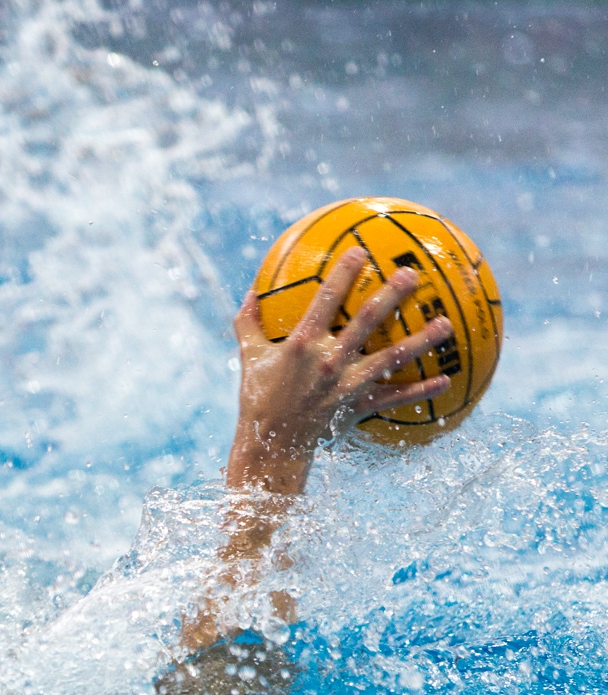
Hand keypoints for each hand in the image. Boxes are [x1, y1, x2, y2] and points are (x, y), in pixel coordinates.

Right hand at [228, 247, 453, 494]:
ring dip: (421, 340)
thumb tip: (249, 292)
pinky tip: (445, 379)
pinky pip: (395, 397)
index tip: (359, 251)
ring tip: (445, 324)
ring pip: (392, 358)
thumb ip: (248, 322)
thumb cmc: (257, 397)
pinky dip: (421, 390)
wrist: (272, 444)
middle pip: (367, 321)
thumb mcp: (249, 356)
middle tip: (412, 274)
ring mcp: (348, 385)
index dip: (342, 274)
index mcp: (302, 344)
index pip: (325, 300)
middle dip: (391, 295)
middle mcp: (329, 361)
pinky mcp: (360, 406)